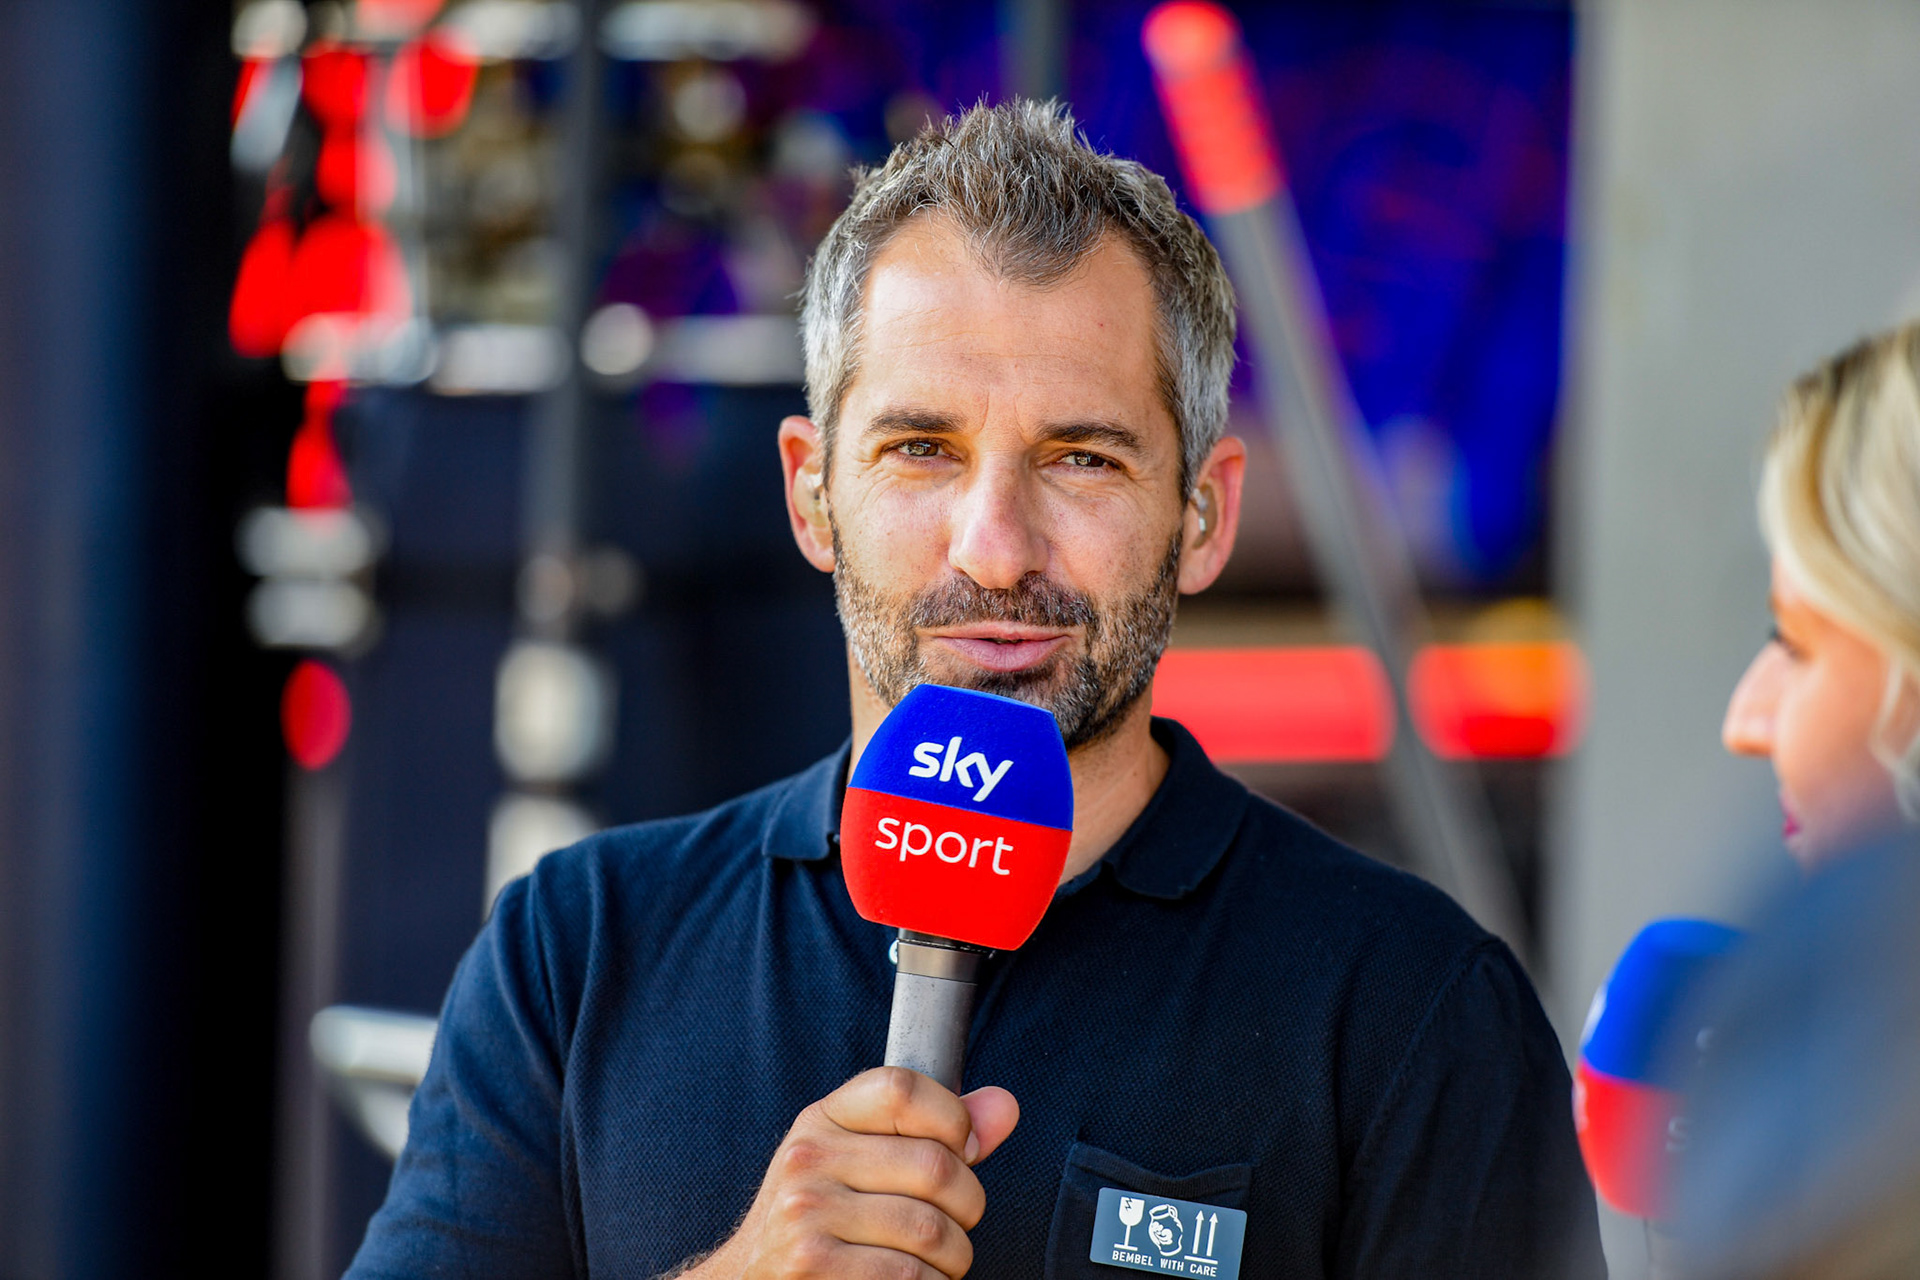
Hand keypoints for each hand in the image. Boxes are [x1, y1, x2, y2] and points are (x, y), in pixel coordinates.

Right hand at [685, 1067, 1019, 1279]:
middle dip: (968, 1205)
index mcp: (823, 1120)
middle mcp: (809, 1160)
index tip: (965, 1150)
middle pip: (936, 1166)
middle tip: (955, 1222)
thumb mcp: (862, 1160)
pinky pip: (912, 1278)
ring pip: (934, 1232)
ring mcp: (807, 1216)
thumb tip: (1004, 1107)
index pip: (902, 1088)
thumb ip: (938, 1132)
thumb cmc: (820, 1220)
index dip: (954, 1118)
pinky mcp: (813, 1269)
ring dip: (954, 1257)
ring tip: (935, 1260)